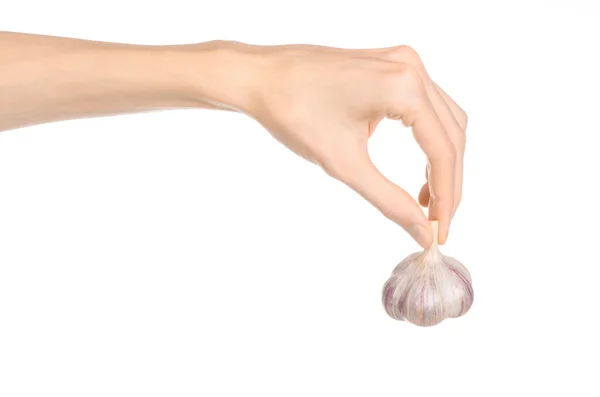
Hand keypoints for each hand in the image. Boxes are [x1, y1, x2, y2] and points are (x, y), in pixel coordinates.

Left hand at [243, 44, 466, 247]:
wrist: (259, 78)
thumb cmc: (293, 114)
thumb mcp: (344, 164)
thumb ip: (388, 200)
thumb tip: (421, 232)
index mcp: (403, 87)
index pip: (442, 150)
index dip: (447, 197)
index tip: (441, 232)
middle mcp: (412, 67)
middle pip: (451, 135)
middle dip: (447, 182)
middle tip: (436, 223)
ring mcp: (403, 61)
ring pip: (444, 120)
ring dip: (440, 161)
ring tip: (426, 201)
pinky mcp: (392, 65)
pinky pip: (426, 106)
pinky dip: (426, 139)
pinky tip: (415, 168)